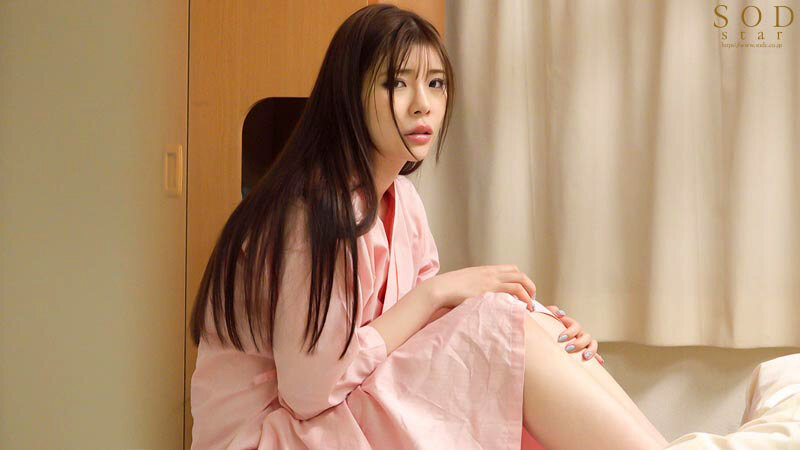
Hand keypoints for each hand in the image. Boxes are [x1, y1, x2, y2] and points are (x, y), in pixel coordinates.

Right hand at [421, 265, 536, 311]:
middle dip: (529, 285)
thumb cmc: (448, 290)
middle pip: (519, 273)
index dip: (520, 279)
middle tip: (531, 298)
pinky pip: (513, 290)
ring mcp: (491, 280)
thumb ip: (474, 288)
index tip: (522, 291)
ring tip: (530, 306)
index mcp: (485, 270)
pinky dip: (522, 298)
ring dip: (529, 293)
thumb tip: (476, 299)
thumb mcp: (464, 284)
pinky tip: (522, 308)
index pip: (511, 269)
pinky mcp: (490, 289)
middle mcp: (491, 273)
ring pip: (520, 280)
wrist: (440, 288)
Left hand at [545, 305, 603, 365]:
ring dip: (591, 350)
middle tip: (568, 349)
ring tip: (585, 357)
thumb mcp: (549, 318)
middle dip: (578, 343)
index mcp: (572, 326)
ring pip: (592, 344)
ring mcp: (584, 343)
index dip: (570, 332)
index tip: (560, 338)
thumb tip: (560, 313)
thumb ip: (552, 311)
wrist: (550, 334)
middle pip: (585, 336)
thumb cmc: (549, 327)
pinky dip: (597, 357)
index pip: (575, 326)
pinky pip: (594, 354)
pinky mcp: (585, 351)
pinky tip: (599, 362)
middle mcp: (580, 334)